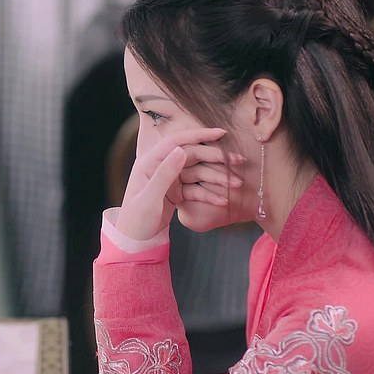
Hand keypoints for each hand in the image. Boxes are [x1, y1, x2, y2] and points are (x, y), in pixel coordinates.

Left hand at [115, 128, 243, 239]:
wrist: (134, 240)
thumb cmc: (136, 219)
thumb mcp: (150, 198)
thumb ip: (165, 173)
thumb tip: (181, 150)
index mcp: (150, 162)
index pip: (177, 142)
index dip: (199, 135)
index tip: (221, 133)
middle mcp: (161, 167)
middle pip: (192, 156)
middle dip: (217, 159)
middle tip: (239, 161)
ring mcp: (170, 180)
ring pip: (198, 173)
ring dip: (218, 178)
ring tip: (237, 184)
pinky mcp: (176, 193)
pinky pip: (197, 190)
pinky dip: (210, 195)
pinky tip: (224, 201)